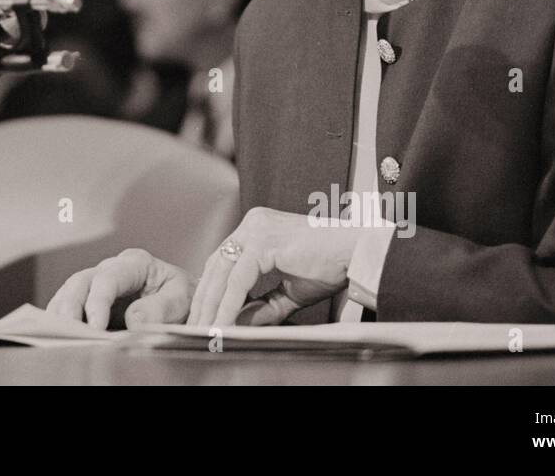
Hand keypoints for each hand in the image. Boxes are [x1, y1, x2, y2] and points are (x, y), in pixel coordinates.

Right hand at [46, 248, 193, 329]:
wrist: (187, 305)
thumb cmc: (184, 298)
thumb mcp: (182, 300)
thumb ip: (160, 308)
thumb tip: (134, 320)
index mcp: (135, 263)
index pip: (108, 278)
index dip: (98, 302)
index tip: (96, 327)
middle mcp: (112, 269)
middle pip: (81, 282)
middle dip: (70, 306)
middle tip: (69, 331)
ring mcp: (99, 284)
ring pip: (70, 292)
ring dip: (61, 313)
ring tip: (59, 335)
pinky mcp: (92, 302)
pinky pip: (70, 306)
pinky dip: (63, 319)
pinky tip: (61, 335)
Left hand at [188, 207, 358, 326]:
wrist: (359, 253)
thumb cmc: (331, 266)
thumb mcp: (289, 292)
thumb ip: (262, 306)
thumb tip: (236, 324)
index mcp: (256, 229)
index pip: (224, 261)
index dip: (210, 290)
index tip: (204, 315)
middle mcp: (252, 224)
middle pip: (217, 265)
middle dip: (204, 300)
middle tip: (196, 327)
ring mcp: (256, 229)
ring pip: (222, 272)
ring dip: (211, 305)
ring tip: (206, 330)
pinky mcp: (263, 242)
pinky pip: (238, 279)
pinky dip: (228, 304)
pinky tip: (223, 323)